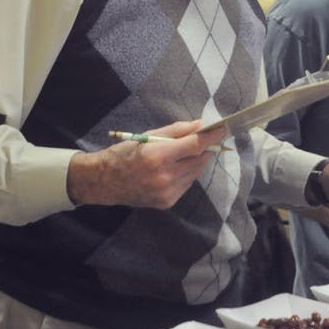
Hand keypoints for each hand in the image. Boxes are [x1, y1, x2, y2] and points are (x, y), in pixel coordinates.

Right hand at [66, 119, 226, 207]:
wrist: (104, 182)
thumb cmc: (125, 153)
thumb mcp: (147, 135)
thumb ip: (177, 131)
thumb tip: (201, 125)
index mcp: (157, 156)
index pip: (194, 145)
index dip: (212, 136)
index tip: (223, 128)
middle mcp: (164, 176)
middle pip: (199, 159)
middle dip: (205, 148)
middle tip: (207, 138)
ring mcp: (167, 192)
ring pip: (195, 172)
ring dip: (196, 161)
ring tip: (187, 153)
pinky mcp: (167, 202)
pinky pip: (187, 184)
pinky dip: (187, 173)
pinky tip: (176, 168)